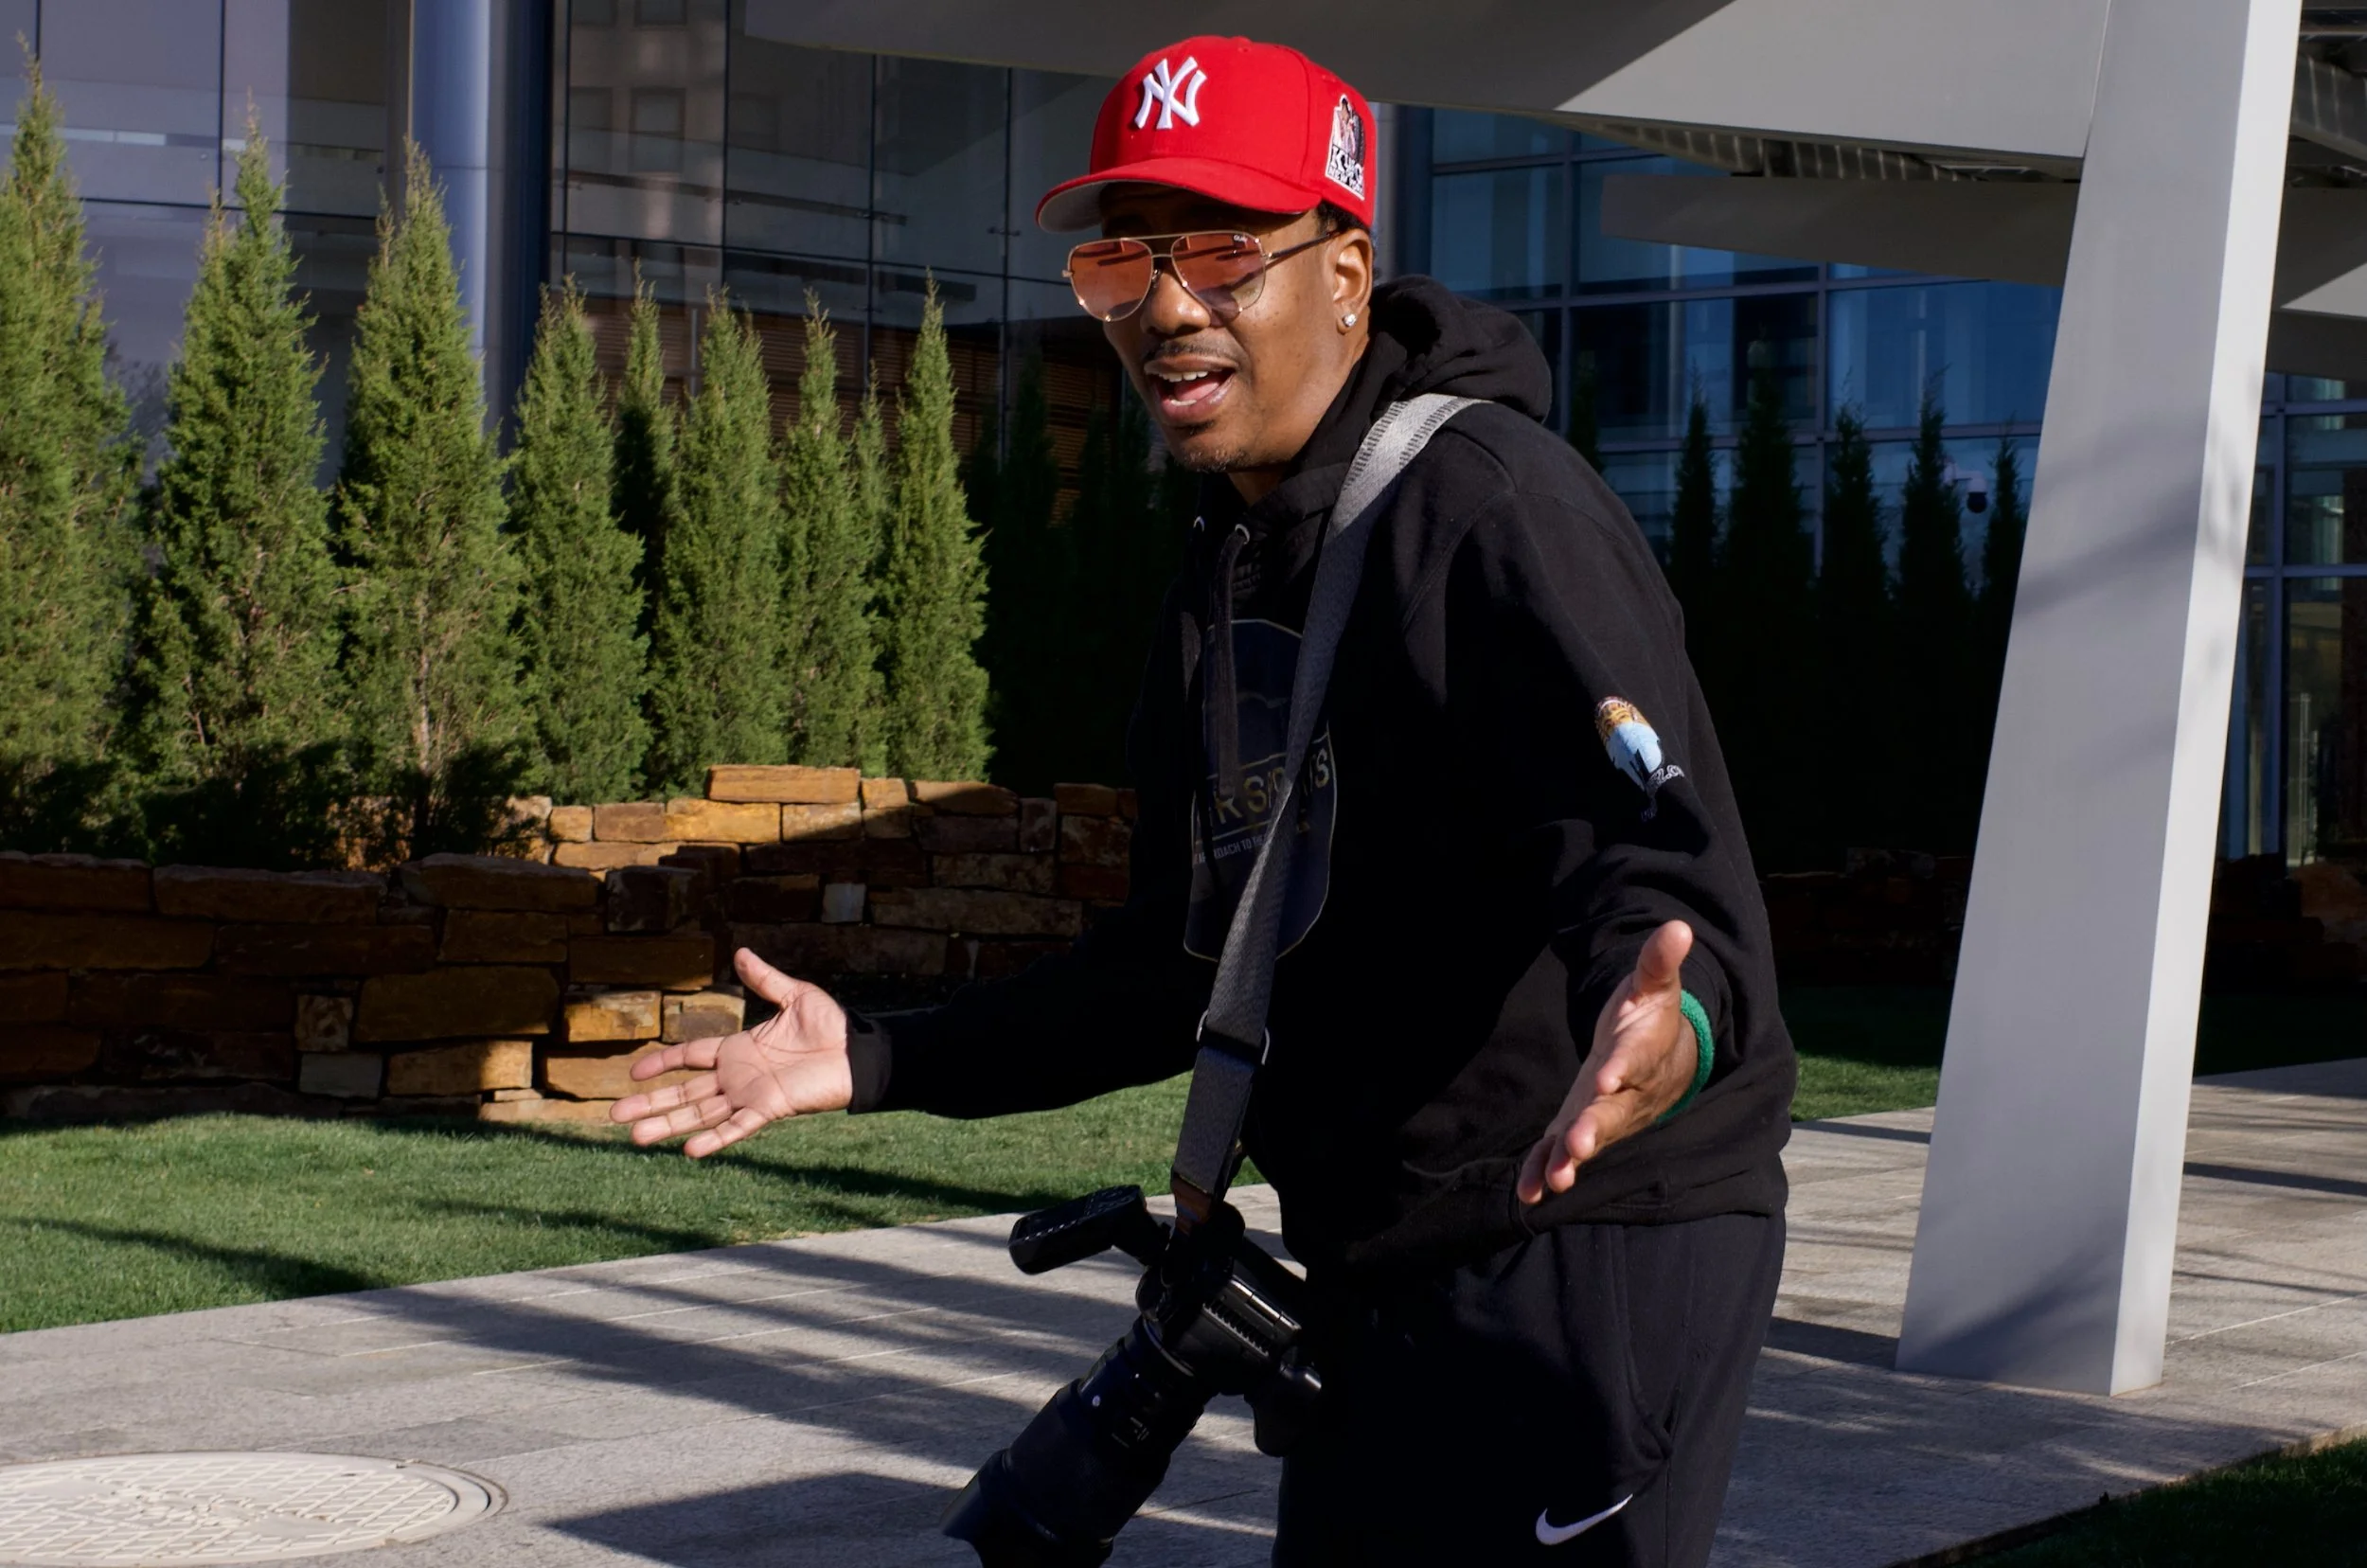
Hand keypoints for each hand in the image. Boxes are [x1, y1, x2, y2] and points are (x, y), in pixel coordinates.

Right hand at [609, 948, 853, 1157]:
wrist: (858, 1052)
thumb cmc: (831, 1026)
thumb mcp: (794, 996)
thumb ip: (764, 979)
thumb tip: (740, 952)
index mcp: (739, 1050)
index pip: (690, 1057)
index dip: (662, 1063)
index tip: (633, 1072)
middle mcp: (738, 1076)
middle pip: (684, 1092)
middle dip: (650, 1104)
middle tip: (615, 1116)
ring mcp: (750, 1095)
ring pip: (700, 1114)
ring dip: (668, 1125)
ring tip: (634, 1138)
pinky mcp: (769, 1108)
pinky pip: (736, 1127)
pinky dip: (714, 1139)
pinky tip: (688, 1151)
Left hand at [1517, 921, 1698, 1205]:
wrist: (1662, 1058)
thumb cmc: (1653, 1017)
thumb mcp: (1654, 985)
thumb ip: (1659, 961)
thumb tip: (1678, 926)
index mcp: (1642, 1053)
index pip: (1633, 1061)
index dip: (1621, 1068)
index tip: (1606, 1077)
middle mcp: (1627, 1092)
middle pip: (1612, 1114)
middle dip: (1595, 1129)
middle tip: (1578, 1146)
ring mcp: (1605, 1114)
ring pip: (1590, 1138)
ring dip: (1571, 1159)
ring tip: (1555, 1180)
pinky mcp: (1583, 1125)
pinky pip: (1564, 1150)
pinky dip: (1546, 1169)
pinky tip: (1530, 1192)